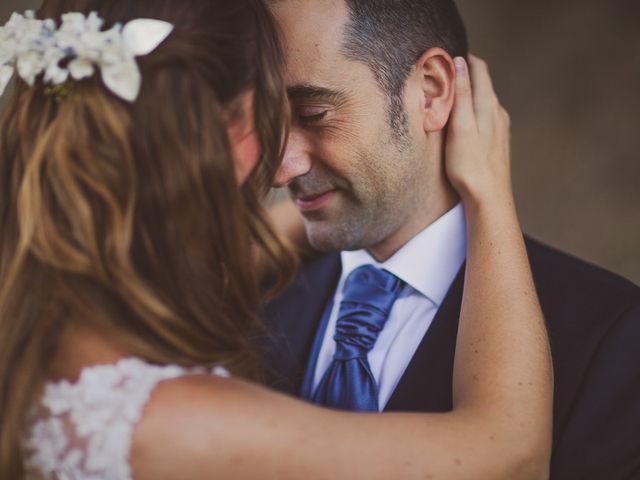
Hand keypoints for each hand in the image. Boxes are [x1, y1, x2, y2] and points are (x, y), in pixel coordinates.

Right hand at [445, 55, 512, 205]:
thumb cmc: (470, 165)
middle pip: (482, 83)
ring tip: (449, 95)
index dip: (463, 59)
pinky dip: (472, 110)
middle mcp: (498, 112)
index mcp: (488, 105)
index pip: (479, 69)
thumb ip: (461, 94)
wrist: (489, 198)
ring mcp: (501, 128)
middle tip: (443, 74)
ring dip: (468, 93)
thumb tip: (459, 63)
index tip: (445, 57)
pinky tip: (463, 121)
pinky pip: (485, 117)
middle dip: (464, 74)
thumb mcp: (460, 126)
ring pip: (484, 100)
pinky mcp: (498, 142)